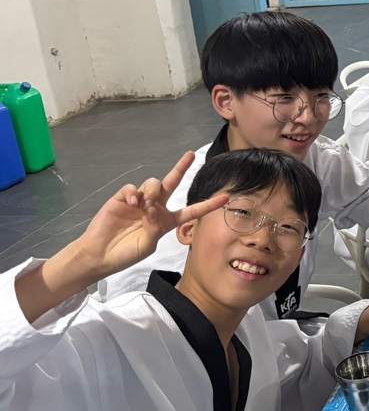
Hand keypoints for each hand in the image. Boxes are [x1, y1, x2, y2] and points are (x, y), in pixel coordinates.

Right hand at [70, 152, 228, 280]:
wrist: (100, 256)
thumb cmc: (126, 254)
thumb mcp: (147, 245)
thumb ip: (154, 228)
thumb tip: (153, 209)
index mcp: (166, 221)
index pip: (191, 210)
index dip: (208, 205)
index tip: (226, 199)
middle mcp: (154, 207)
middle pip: (171, 183)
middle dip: (181, 168)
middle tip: (191, 154)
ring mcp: (138, 202)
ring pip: (153, 184)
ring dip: (153, 191)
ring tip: (145, 205)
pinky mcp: (121, 198)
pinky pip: (132, 188)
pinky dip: (134, 192)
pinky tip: (133, 202)